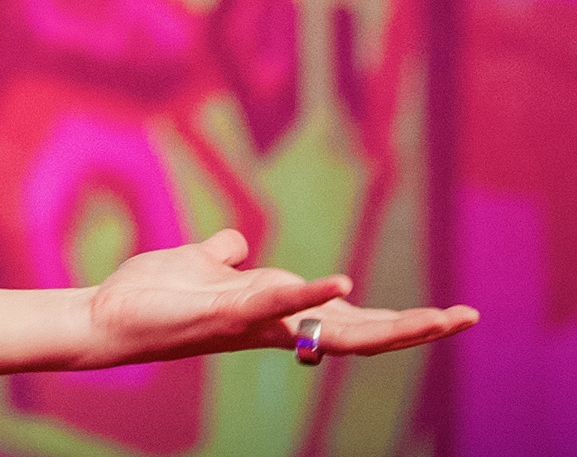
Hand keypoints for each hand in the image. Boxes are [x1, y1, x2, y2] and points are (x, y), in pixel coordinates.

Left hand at [86, 229, 476, 366]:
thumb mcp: (200, 267)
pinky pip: (275, 305)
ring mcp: (255, 322)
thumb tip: (239, 245)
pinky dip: (308, 295)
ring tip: (436, 317)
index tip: (450, 315)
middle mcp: (274, 324)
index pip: (350, 320)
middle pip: (359, 333)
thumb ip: (226, 258)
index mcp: (277, 312)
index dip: (398, 320)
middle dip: (415, 329)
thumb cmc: (154, 296)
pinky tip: (342, 285)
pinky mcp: (225, 312)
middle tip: (467, 320)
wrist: (109, 315)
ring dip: (386, 323)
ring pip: (331, 328)